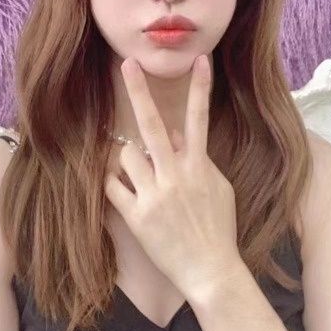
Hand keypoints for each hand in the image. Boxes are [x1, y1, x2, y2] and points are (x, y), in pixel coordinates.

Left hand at [104, 54, 240, 299]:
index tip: (199, 59)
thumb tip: (176, 133)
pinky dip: (113, 183)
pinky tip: (121, 187)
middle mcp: (175, 177)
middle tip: (128, 64)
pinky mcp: (136, 217)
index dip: (200, 87)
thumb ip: (197, 159)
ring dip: (129, 159)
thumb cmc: (218, 228)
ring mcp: (154, 196)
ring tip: (141, 176)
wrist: (211, 271)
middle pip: (153, 125)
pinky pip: (112, 187)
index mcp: (199, 167)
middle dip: (139, 92)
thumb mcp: (217, 189)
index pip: (199, 119)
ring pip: (126, 155)